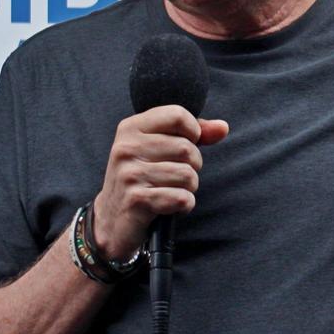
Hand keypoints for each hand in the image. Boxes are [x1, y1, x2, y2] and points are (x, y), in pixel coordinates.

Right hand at [92, 106, 228, 260]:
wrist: (112, 218)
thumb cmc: (143, 177)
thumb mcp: (160, 148)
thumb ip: (193, 134)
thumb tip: (222, 127)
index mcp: (131, 128)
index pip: (178, 115)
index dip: (193, 132)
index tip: (185, 145)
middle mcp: (126, 148)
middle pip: (187, 148)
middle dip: (192, 165)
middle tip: (175, 175)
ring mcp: (129, 174)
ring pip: (188, 175)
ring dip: (188, 187)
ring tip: (170, 189)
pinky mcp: (136, 200)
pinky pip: (182, 198)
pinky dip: (184, 205)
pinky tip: (169, 205)